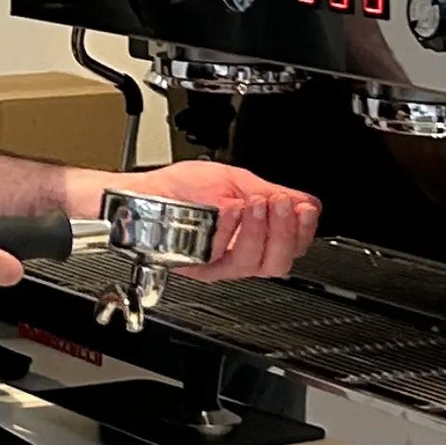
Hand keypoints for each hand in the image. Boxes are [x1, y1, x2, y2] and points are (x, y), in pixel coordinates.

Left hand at [68, 162, 320, 280]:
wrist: (140, 193)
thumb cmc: (177, 187)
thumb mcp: (232, 180)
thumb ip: (270, 191)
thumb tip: (305, 201)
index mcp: (252, 235)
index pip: (293, 245)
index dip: (304, 230)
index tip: (304, 208)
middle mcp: (236, 254)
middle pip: (278, 262)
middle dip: (286, 231)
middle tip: (282, 204)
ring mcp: (216, 262)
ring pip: (252, 263)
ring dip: (261, 230)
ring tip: (258, 203)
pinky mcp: (195, 264)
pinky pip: (220, 254)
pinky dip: (230, 229)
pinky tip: (232, 209)